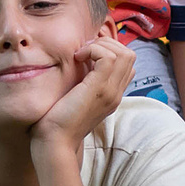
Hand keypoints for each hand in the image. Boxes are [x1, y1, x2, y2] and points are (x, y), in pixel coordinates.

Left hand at [31, 34, 131, 154]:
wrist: (55, 142)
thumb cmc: (57, 120)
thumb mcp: (76, 98)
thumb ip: (83, 83)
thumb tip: (77, 61)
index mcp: (112, 95)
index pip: (127, 65)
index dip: (110, 51)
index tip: (86, 54)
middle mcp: (116, 93)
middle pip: (129, 55)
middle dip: (107, 44)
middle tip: (84, 51)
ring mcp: (110, 92)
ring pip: (124, 54)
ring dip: (101, 45)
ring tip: (81, 54)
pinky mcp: (98, 89)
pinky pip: (108, 58)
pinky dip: (93, 50)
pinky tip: (77, 58)